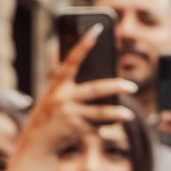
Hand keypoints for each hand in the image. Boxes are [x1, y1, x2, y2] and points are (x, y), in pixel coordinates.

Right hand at [22, 33, 134, 150]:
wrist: (38, 140)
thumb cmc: (50, 112)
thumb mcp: (53, 93)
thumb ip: (66, 79)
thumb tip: (76, 59)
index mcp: (58, 84)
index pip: (72, 60)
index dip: (83, 44)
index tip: (97, 29)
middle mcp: (63, 98)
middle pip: (95, 89)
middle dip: (115, 87)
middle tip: (132, 87)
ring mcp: (70, 115)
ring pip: (100, 113)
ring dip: (116, 114)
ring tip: (128, 115)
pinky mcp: (76, 130)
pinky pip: (96, 127)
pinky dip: (104, 127)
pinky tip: (112, 126)